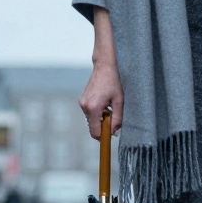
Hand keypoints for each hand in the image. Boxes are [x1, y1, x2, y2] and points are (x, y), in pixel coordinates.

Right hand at [79, 7, 123, 138]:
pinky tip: (104, 102)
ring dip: (100, 118)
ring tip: (109, 106)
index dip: (103, 136)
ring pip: (91, 120)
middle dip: (103, 126)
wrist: (105, 65)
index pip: (95, 132)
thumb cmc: (114, 81)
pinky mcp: (82, 100)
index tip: (110, 136)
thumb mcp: (120, 101)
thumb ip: (117, 119)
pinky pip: (89, 113)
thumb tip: (114, 133)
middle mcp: (85, 106)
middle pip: (93, 127)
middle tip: (113, 115)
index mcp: (93, 108)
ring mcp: (82, 103)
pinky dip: (97, 112)